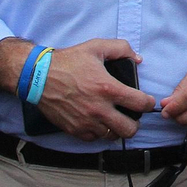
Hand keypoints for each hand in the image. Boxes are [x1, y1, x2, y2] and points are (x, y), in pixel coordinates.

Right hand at [34, 38, 155, 140]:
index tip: (146, 102)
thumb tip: (137, 59)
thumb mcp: (96, 46)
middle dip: (135, 123)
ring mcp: (86, 122)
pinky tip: (98, 122)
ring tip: (114, 118)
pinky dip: (99, 132)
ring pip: (112, 136)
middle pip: (130, 129)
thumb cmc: (68, 61)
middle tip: (132, 115)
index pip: (140, 104)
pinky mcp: (74, 130)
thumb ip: (121, 48)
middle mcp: (99, 109)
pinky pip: (94, 139)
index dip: (148, 103)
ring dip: (116, 128)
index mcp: (108, 88)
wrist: (38, 76)